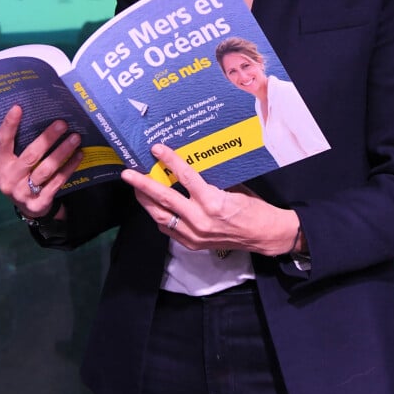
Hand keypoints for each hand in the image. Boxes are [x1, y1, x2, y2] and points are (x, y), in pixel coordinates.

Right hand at [0, 104, 82, 218]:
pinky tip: (78, 155)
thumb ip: (19, 144)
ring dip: (62, 152)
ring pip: (46, 169)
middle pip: (30, 156)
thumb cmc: (21, 174)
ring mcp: (22, 193)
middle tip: (63, 123)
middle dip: (47, 138)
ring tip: (75, 138)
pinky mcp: (38, 203)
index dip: (9, 125)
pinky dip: (69, 167)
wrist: (28, 207)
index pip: (2, 141)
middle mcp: (7, 179)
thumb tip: (38, 115)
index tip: (18, 108)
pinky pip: (57, 181)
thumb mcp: (12, 161)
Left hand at [121, 143, 300, 256]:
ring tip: (136, 189)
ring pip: (162, 216)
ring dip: (146, 201)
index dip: (169, 161)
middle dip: (143, 185)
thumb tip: (188, 168)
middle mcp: (200, 219)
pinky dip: (160, 216)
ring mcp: (194, 235)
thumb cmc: (253, 208)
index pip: (185, 177)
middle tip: (128, 174)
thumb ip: (210, 181)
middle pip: (165, 199)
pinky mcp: (192, 244)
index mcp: (213, 201)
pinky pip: (169, 229)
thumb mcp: (233, 187)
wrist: (264, 235)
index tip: (156, 149)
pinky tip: (154, 207)